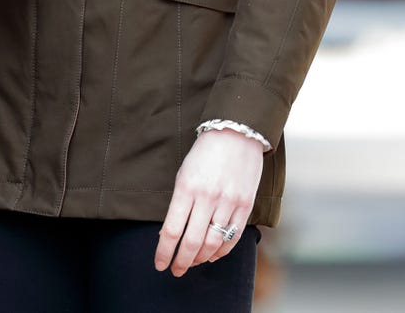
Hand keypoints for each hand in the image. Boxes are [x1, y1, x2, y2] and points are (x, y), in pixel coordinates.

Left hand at [155, 129, 263, 275]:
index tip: (159, 264)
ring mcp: (228, 203)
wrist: (235, 134)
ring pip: (213, 243)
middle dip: (181, 261)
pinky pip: (233, 237)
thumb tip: (170, 232)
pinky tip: (212, 256)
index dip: (164, 251)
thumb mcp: (184, 174)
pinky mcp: (245, 206)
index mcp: (186, 187)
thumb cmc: (204, 154)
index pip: (171, 229)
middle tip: (175, 271)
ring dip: (200, 259)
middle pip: (192, 242)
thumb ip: (179, 202)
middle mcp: (207, 198)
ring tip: (191, 263)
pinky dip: (221, 251)